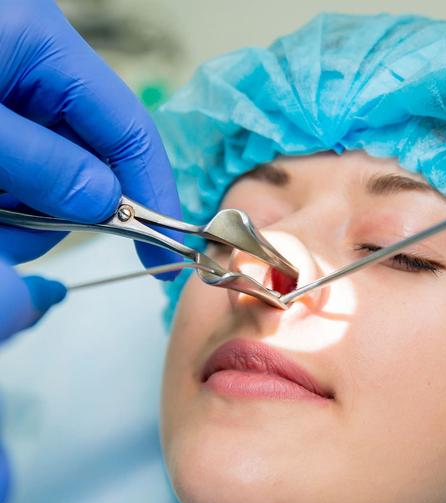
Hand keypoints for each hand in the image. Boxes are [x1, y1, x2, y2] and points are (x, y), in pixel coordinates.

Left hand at [0, 0, 182, 340]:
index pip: (128, 127)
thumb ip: (42, 162)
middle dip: (66, 210)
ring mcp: (6, 102)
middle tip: (19, 233)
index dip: (152, 190)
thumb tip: (106, 202)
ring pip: (49, 179)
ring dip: (23, 216)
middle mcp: (28, 71)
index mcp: (37, 44)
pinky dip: (5, 210)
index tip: (161, 247)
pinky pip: (16, 183)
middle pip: (88, 158)